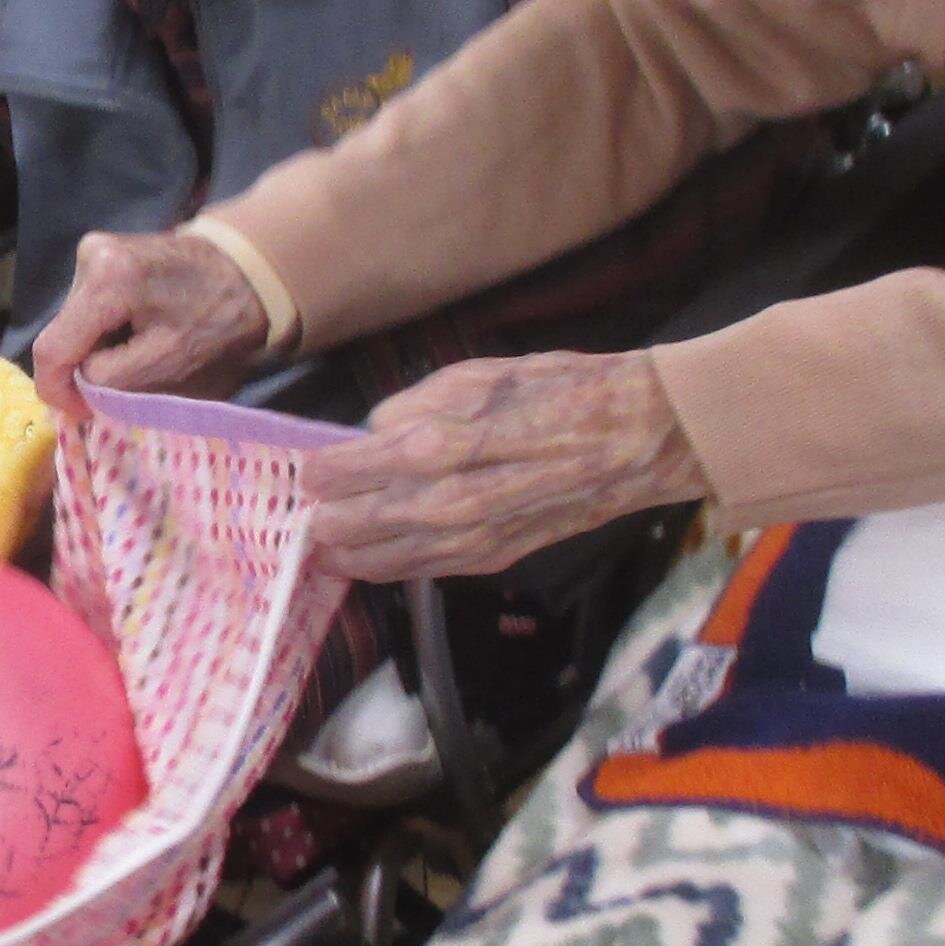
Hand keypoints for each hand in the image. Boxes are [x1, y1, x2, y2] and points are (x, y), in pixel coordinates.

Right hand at [27, 224, 280, 405]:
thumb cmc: (221, 323)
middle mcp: (91, 255)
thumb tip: (78, 384)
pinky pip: (90, 308)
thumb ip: (109, 382)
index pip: (52, 349)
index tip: (84, 414)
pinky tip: (141, 333)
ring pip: (75, 323)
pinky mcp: (106, 253)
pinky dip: (109, 331)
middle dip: (85, 368)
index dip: (58, 392)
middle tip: (125, 386)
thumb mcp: (165, 367)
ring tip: (141, 354)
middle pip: (63, 334)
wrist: (256, 273)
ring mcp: (96, 249)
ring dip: (99, 349)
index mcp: (106, 281)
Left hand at [300, 352, 708, 583]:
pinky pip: (423, 572)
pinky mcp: (493, 557)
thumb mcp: (477, 374)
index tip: (309, 470)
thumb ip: (415, 404)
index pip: (346, 470)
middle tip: (308, 511)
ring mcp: (470, 537)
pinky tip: (370, 562)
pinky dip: (389, 568)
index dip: (320, 472)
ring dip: (346, 554)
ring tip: (325, 546)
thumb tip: (375, 431)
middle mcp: (445, 501)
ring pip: (382, 559)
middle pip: (353, 524)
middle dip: (324, 518)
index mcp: (436, 444)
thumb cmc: (558, 391)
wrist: (636, 438)